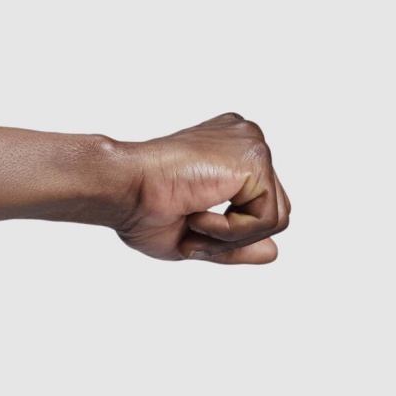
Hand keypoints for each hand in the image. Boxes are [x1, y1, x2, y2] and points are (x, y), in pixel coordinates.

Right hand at [114, 113, 291, 263]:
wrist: (120, 187)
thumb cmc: (140, 208)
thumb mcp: (195, 236)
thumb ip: (236, 242)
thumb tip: (274, 254)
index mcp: (230, 152)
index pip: (257, 203)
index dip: (227, 230)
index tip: (186, 223)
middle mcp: (246, 141)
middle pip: (273, 210)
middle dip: (233, 235)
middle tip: (190, 228)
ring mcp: (252, 145)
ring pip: (274, 218)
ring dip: (229, 236)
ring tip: (192, 221)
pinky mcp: (255, 158)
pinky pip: (267, 219)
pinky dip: (231, 232)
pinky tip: (197, 213)